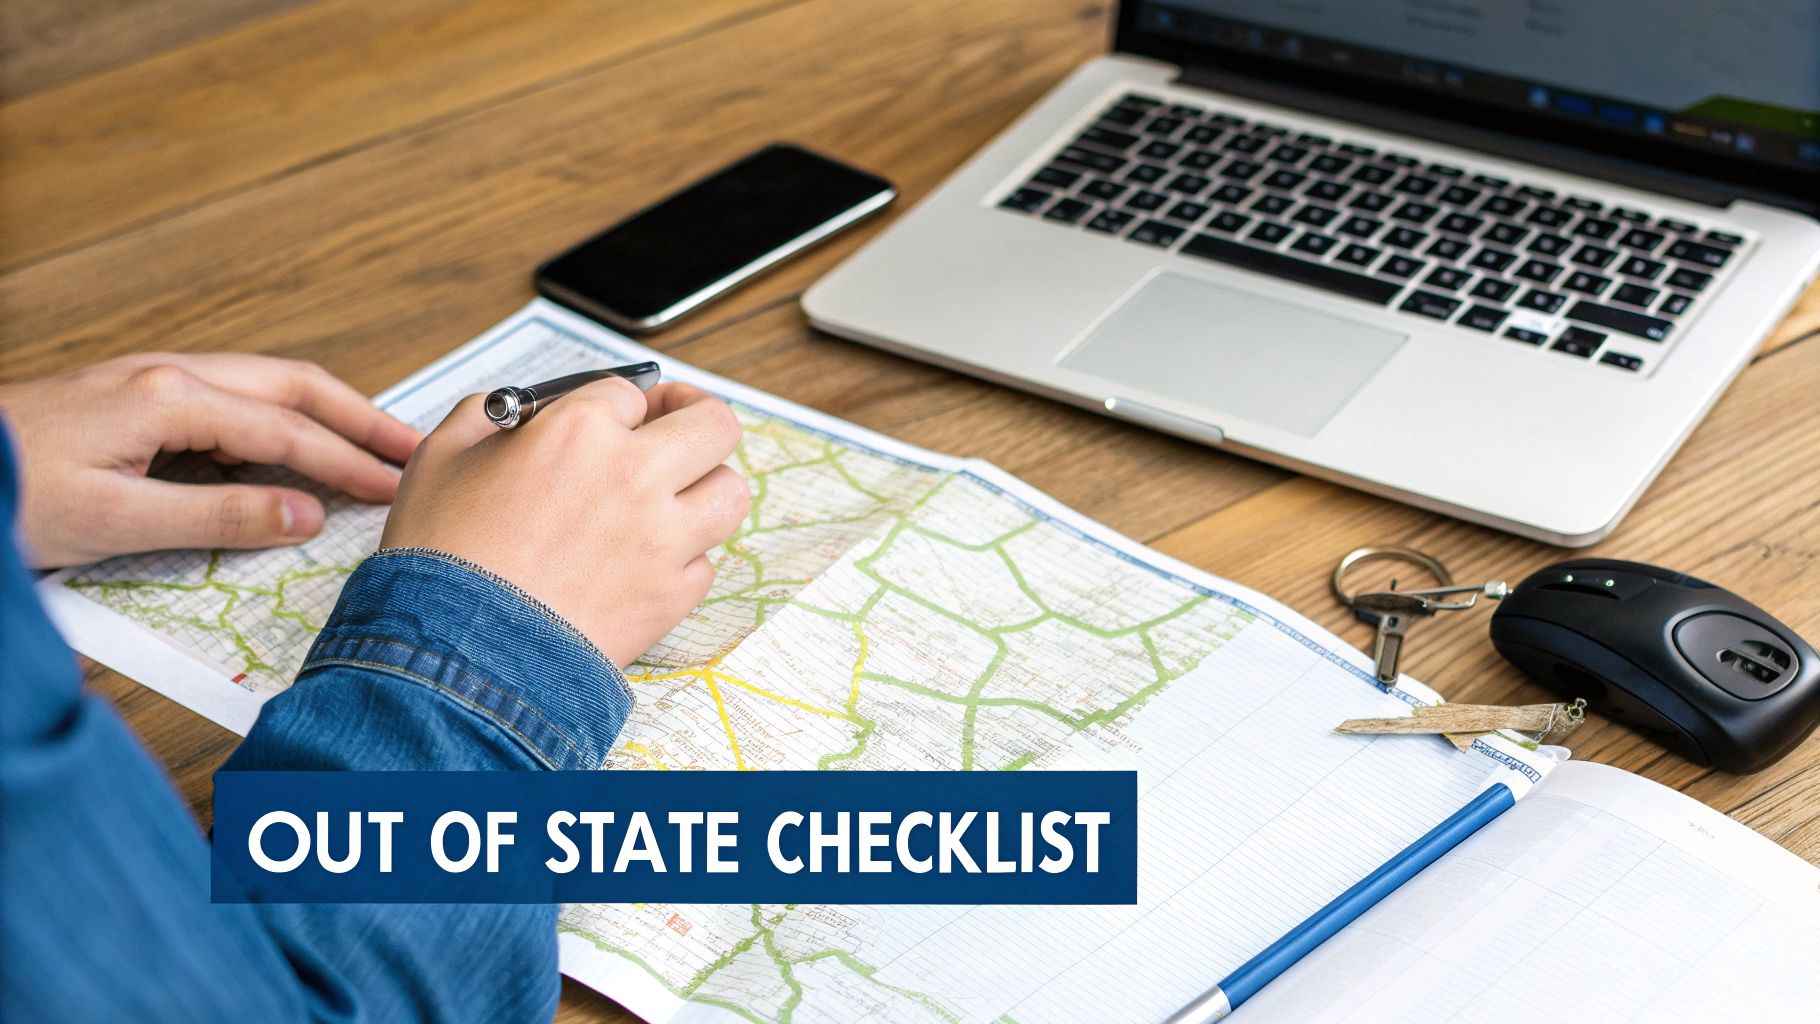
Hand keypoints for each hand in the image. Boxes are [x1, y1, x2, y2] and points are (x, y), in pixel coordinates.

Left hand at [0, 353, 420, 568]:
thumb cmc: (10, 492)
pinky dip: (282, 423)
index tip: (400, 488)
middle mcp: (168, 375)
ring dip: (326, 414)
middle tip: (414, 449)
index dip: (351, 464)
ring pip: (266, 386)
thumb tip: (304, 515)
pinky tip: (293, 454)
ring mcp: (151, 381)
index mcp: (170, 398)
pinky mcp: (137, 398)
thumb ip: (219, 515)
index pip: (289, 432)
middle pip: (294, 385)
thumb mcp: (117, 521)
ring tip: (372, 447)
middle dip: (361, 416)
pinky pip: (233, 401)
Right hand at [381, 378, 747, 667]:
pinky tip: (649, 558)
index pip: (630, 391)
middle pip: (714, 423)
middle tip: (672, 426)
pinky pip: (706, 561)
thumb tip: (510, 412)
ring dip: (706, 486)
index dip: (618, 402)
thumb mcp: (439, 459)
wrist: (457, 657)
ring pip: (731, 491)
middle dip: (693, 416)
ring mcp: (663, 538)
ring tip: (677, 493)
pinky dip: (684, 556)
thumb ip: (482, 418)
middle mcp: (635, 476)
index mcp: (580, 430)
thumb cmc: (442, 561)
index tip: (612, 414)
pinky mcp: (672, 595)